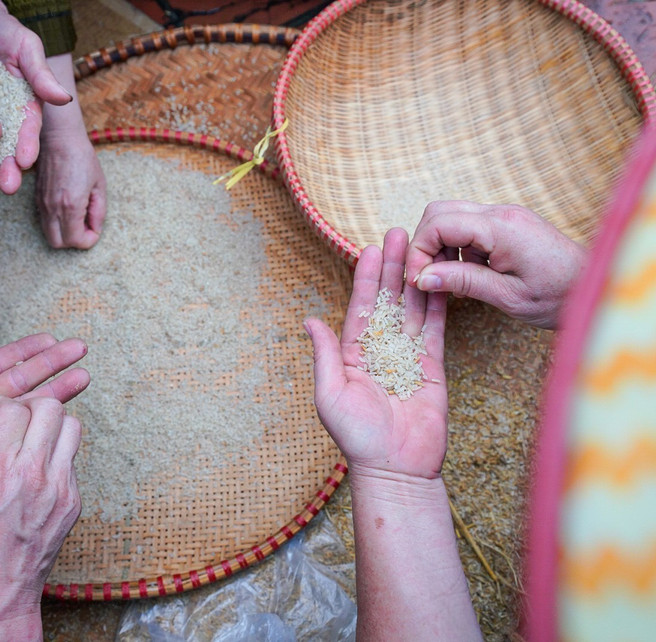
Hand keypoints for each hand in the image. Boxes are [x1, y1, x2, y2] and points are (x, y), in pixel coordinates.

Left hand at [0, 0, 72, 193]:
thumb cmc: (7, 32)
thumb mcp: (27, 48)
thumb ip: (41, 74)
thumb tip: (63, 98)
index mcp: (29, 103)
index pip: (29, 130)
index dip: (27, 146)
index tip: (24, 161)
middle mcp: (10, 116)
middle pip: (11, 147)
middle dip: (10, 168)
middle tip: (7, 187)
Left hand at [0, 307, 88, 529]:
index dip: (22, 351)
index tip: (50, 337)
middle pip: (19, 382)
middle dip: (50, 365)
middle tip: (79, 349)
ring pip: (23, 411)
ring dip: (52, 395)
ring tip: (82, 378)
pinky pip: (10, 446)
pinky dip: (35, 435)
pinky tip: (59, 423)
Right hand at [0, 396, 81, 640]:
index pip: (12, 407)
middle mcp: (31, 475)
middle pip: (49, 407)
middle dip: (26, 407)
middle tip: (11, 423)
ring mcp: (58, 489)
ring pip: (72, 426)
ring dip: (49, 426)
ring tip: (28, 441)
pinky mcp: (72, 504)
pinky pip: (72, 459)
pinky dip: (55, 454)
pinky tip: (33, 472)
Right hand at [36, 54, 106, 248]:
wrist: (59, 137)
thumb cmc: (83, 157)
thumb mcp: (99, 184)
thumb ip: (98, 211)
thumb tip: (94, 229)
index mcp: (71, 205)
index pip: (76, 241)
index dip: (89, 240)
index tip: (95, 228)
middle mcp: (53, 208)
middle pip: (59, 244)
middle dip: (74, 240)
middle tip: (85, 226)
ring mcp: (42, 203)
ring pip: (50, 234)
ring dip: (65, 232)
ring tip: (78, 217)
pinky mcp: (37, 198)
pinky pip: (44, 221)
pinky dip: (57, 223)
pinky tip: (67, 209)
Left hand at [306, 228, 448, 480]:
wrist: (394, 469)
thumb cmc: (356, 437)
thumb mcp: (330, 394)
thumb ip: (325, 355)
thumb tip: (310, 320)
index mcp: (353, 354)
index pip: (361, 308)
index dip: (366, 278)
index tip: (370, 249)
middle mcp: (380, 350)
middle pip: (389, 300)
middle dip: (393, 267)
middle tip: (399, 233)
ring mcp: (408, 357)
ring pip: (412, 309)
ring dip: (415, 278)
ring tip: (422, 247)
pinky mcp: (432, 368)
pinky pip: (435, 331)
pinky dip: (438, 305)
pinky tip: (440, 280)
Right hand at [405, 201, 585, 328]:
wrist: (596, 291)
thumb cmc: (559, 297)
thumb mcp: (506, 296)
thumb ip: (462, 282)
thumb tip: (421, 278)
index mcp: (502, 228)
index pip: (439, 224)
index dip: (419, 252)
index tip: (418, 281)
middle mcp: (502, 213)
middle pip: (439, 212)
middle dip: (424, 244)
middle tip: (428, 277)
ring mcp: (506, 216)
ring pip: (451, 218)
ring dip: (441, 247)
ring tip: (451, 281)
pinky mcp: (508, 225)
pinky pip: (469, 228)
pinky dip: (458, 249)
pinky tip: (468, 275)